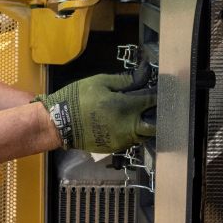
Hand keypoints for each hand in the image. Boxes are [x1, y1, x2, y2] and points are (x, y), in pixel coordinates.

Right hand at [38, 73, 156, 152]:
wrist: (59, 123)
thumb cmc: (78, 98)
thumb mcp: (100, 82)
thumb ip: (125, 80)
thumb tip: (144, 74)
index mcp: (125, 107)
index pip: (152, 100)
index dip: (160, 94)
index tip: (163, 89)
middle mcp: (128, 126)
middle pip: (155, 125)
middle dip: (158, 115)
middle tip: (154, 107)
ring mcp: (122, 140)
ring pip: (143, 134)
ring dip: (144, 124)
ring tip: (140, 114)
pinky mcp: (115, 148)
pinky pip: (130, 140)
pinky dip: (132, 131)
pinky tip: (124, 123)